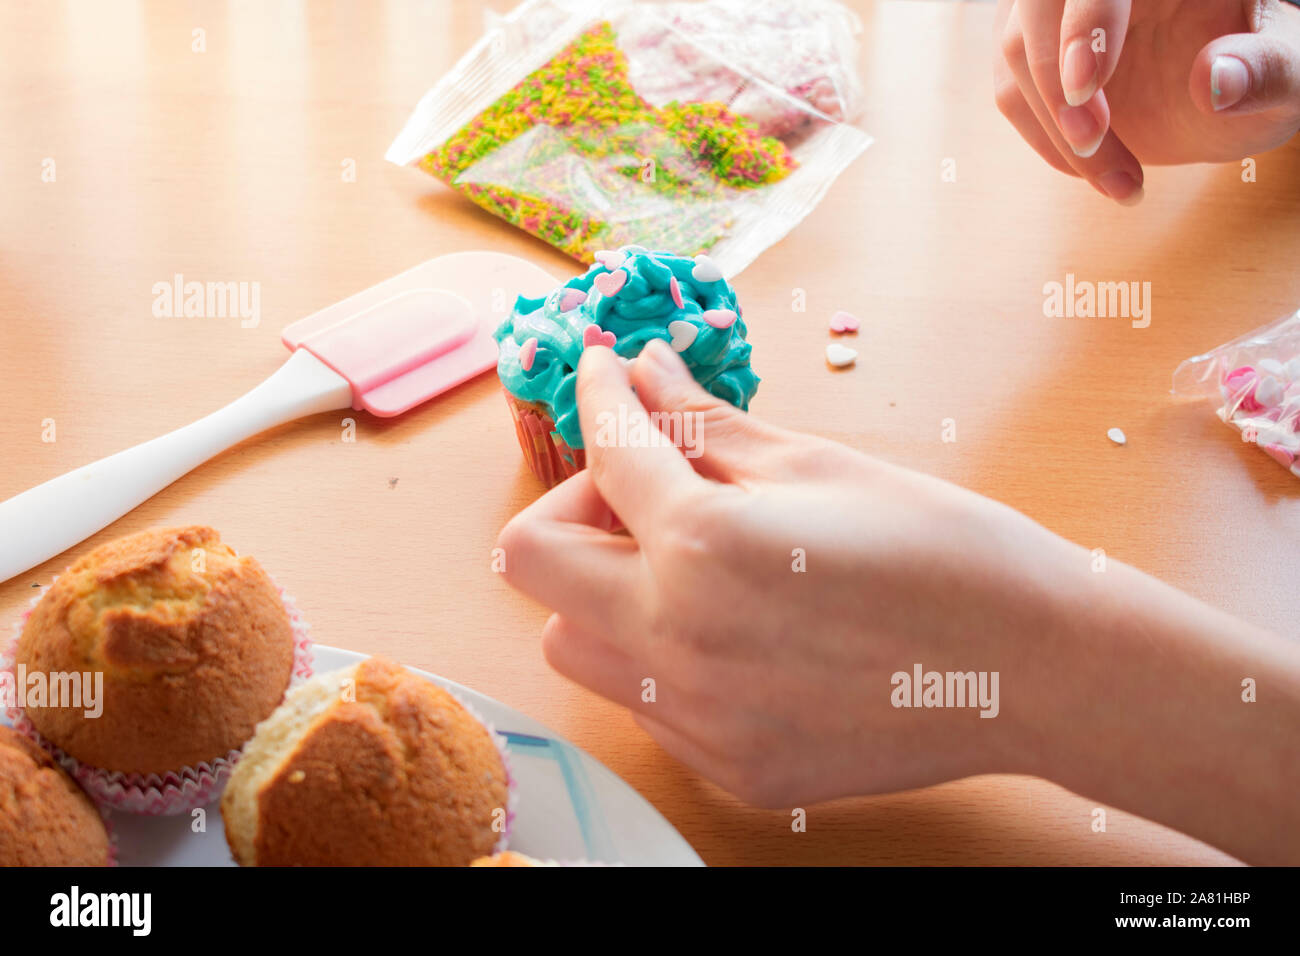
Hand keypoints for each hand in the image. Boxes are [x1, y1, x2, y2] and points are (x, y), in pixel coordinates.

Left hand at [498, 339, 1107, 806]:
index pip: (601, 451)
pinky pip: (642, 702)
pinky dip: (659, 653)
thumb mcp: (817, 464)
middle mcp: (678, 641)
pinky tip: (732, 628)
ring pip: (573, 643)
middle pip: (529, 562)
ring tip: (686, 563)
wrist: (1036, 668)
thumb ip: (705, 424)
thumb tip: (646, 373)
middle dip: (573, 506)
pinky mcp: (727, 768)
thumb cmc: (943, 549)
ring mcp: (698, 720)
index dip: (598, 394)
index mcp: (704, 546)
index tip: (607, 374)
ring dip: (602, 588)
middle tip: (644, 488)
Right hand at [994, 0, 1299, 202]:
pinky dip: (1047, 138)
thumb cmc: (1266, 72)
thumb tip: (1217, 82)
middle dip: (1055, 80)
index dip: (1087, 22)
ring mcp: (1063, 10)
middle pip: (1041, 9)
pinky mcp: (1040, 49)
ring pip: (1017, 52)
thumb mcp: (1290, 73)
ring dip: (1053, 125)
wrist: (1234, 93)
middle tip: (1091, 139)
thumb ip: (1267, 70)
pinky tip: (1098, 171)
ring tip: (1120, 180)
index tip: (1088, 86)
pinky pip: (1013, 90)